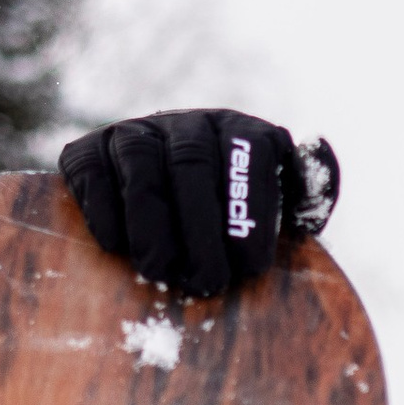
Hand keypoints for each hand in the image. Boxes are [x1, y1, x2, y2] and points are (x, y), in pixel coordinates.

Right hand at [59, 108, 340, 298]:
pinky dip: (103, 208)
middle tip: (207, 281)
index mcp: (240, 131)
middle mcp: (187, 123)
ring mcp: (134, 131)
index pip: (250, 152)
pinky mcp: (88, 149)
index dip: (250, 210)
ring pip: (140, 165)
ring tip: (160, 272)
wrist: (165, 204)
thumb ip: (307, 196)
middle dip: (200, 228)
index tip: (251, 266)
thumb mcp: (279, 208)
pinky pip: (91, 171)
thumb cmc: (234, 220)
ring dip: (151, 223)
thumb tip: (315, 185)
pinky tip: (117, 247)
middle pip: (192, 162)